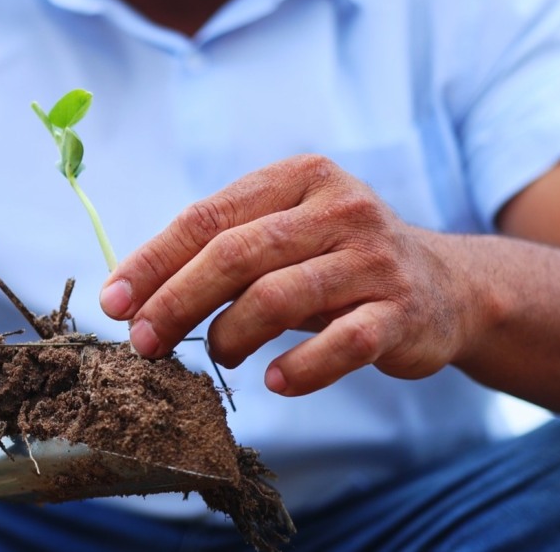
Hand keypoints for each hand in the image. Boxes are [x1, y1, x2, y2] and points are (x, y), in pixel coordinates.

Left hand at [100, 155, 473, 395]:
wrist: (446, 286)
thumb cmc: (336, 261)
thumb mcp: (284, 235)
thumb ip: (221, 249)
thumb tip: (132, 292)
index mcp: (299, 178)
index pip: (208, 216)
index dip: (153, 261)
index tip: (113, 302)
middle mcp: (341, 208)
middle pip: (237, 254)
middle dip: (177, 300)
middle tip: (143, 341)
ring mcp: (374, 259)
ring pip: (281, 296)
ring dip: (231, 334)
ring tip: (216, 355)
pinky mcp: (402, 312)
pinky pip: (343, 344)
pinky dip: (302, 368)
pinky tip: (275, 382)